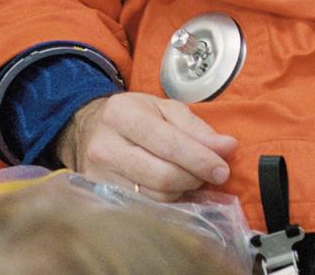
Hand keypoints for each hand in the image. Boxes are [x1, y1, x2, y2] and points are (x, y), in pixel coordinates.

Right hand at [55, 91, 236, 201]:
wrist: (87, 128)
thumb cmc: (132, 115)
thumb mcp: (164, 108)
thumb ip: (196, 128)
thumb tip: (227, 147)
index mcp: (124, 115)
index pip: (169, 144)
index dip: (200, 159)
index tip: (223, 168)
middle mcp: (106, 147)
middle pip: (162, 175)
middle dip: (194, 177)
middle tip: (210, 173)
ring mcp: (99, 176)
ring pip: (154, 196)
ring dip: (182, 190)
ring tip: (189, 176)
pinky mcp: (99, 197)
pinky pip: (143, 207)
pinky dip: (166, 200)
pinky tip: (173, 188)